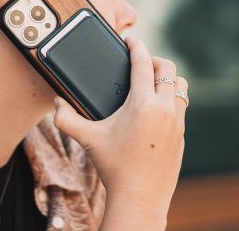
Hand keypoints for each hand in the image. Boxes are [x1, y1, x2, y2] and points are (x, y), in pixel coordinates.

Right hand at [53, 37, 187, 228]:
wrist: (140, 197)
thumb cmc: (114, 167)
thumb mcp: (88, 139)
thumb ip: (66, 119)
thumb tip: (55, 104)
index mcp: (143, 104)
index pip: (143, 62)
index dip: (136, 46)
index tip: (130, 40)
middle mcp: (165, 109)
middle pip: (168, 68)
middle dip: (154, 60)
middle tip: (140, 63)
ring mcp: (178, 122)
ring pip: (180, 86)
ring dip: (167, 79)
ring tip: (152, 83)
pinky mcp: (182, 135)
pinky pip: (182, 107)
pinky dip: (171, 99)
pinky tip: (157, 108)